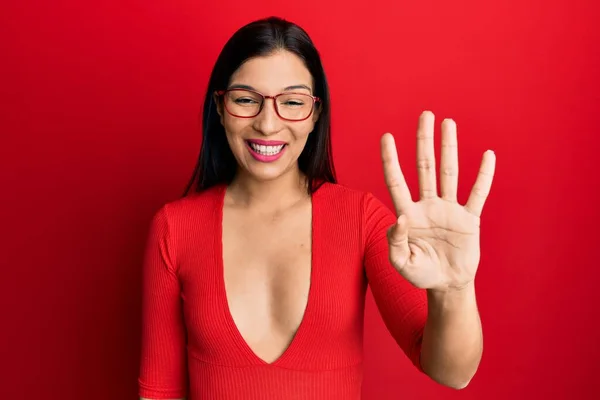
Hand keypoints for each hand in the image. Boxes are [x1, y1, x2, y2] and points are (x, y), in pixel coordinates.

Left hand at [380, 111, 495, 291]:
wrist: (447, 285)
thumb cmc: (420, 273)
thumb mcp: (401, 263)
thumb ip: (395, 243)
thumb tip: (400, 219)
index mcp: (408, 214)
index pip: (396, 182)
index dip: (391, 160)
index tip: (386, 137)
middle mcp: (428, 206)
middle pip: (425, 167)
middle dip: (424, 141)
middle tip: (425, 115)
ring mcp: (449, 210)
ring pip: (449, 173)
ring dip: (449, 148)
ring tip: (448, 123)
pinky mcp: (469, 219)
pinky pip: (477, 194)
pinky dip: (483, 176)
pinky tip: (487, 156)